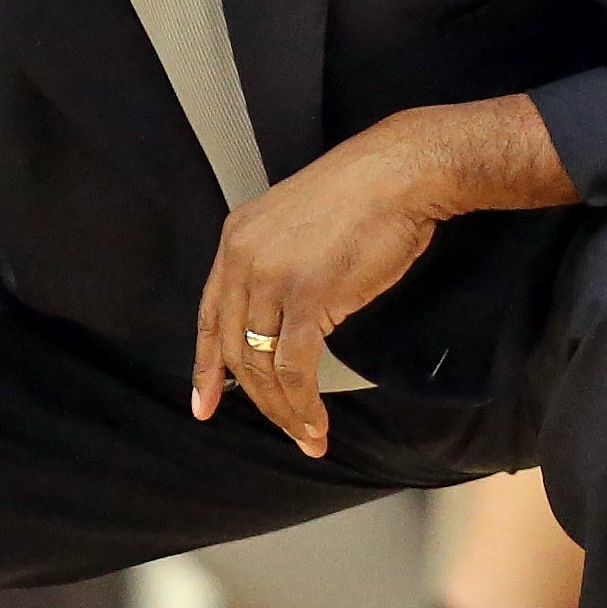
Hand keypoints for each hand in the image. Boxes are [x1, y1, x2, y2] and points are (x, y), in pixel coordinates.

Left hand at [192, 94, 572, 455]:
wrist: (401, 173)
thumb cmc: (365, 198)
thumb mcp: (299, 227)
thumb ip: (279, 268)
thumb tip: (282, 320)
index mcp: (236, 240)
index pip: (209, 316)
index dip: (206, 366)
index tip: (205, 403)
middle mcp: (243, 258)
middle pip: (234, 348)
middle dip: (256, 400)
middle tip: (282, 428)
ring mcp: (271, 277)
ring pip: (262, 364)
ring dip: (284, 410)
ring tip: (306, 434)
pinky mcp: (306, 295)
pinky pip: (294, 367)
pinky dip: (304, 402)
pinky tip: (317, 422)